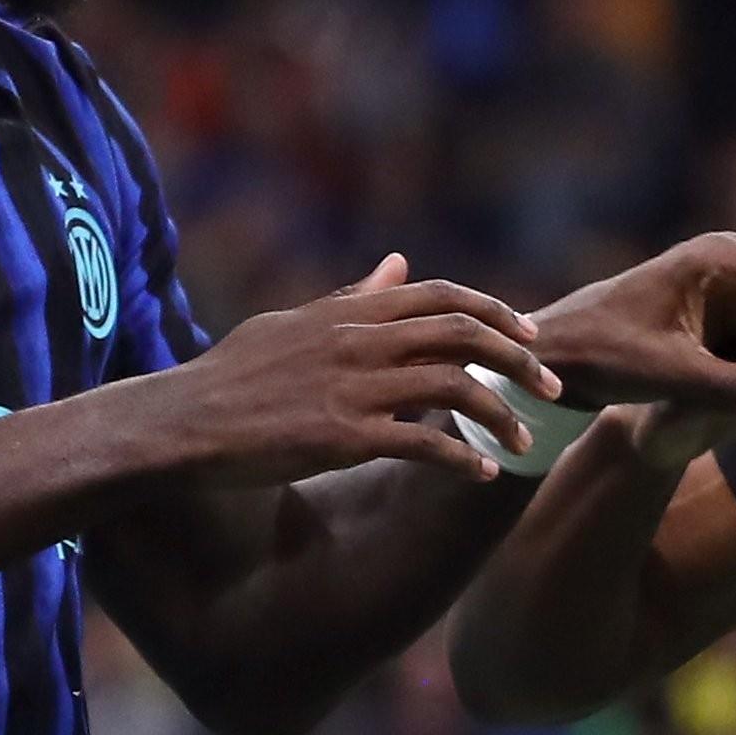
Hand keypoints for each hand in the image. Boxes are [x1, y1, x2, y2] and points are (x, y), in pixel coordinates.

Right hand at [167, 254, 558, 484]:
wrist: (182, 421)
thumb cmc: (232, 374)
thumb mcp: (293, 321)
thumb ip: (353, 295)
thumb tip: (398, 262)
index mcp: (350, 311)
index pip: (442, 295)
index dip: (496, 312)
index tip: (530, 334)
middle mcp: (359, 340)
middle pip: (463, 335)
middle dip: (519, 360)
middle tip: (553, 387)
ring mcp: (353, 387)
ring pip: (454, 388)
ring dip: (502, 414)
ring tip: (526, 441)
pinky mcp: (343, 436)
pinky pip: (422, 443)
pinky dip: (462, 458)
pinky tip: (483, 473)